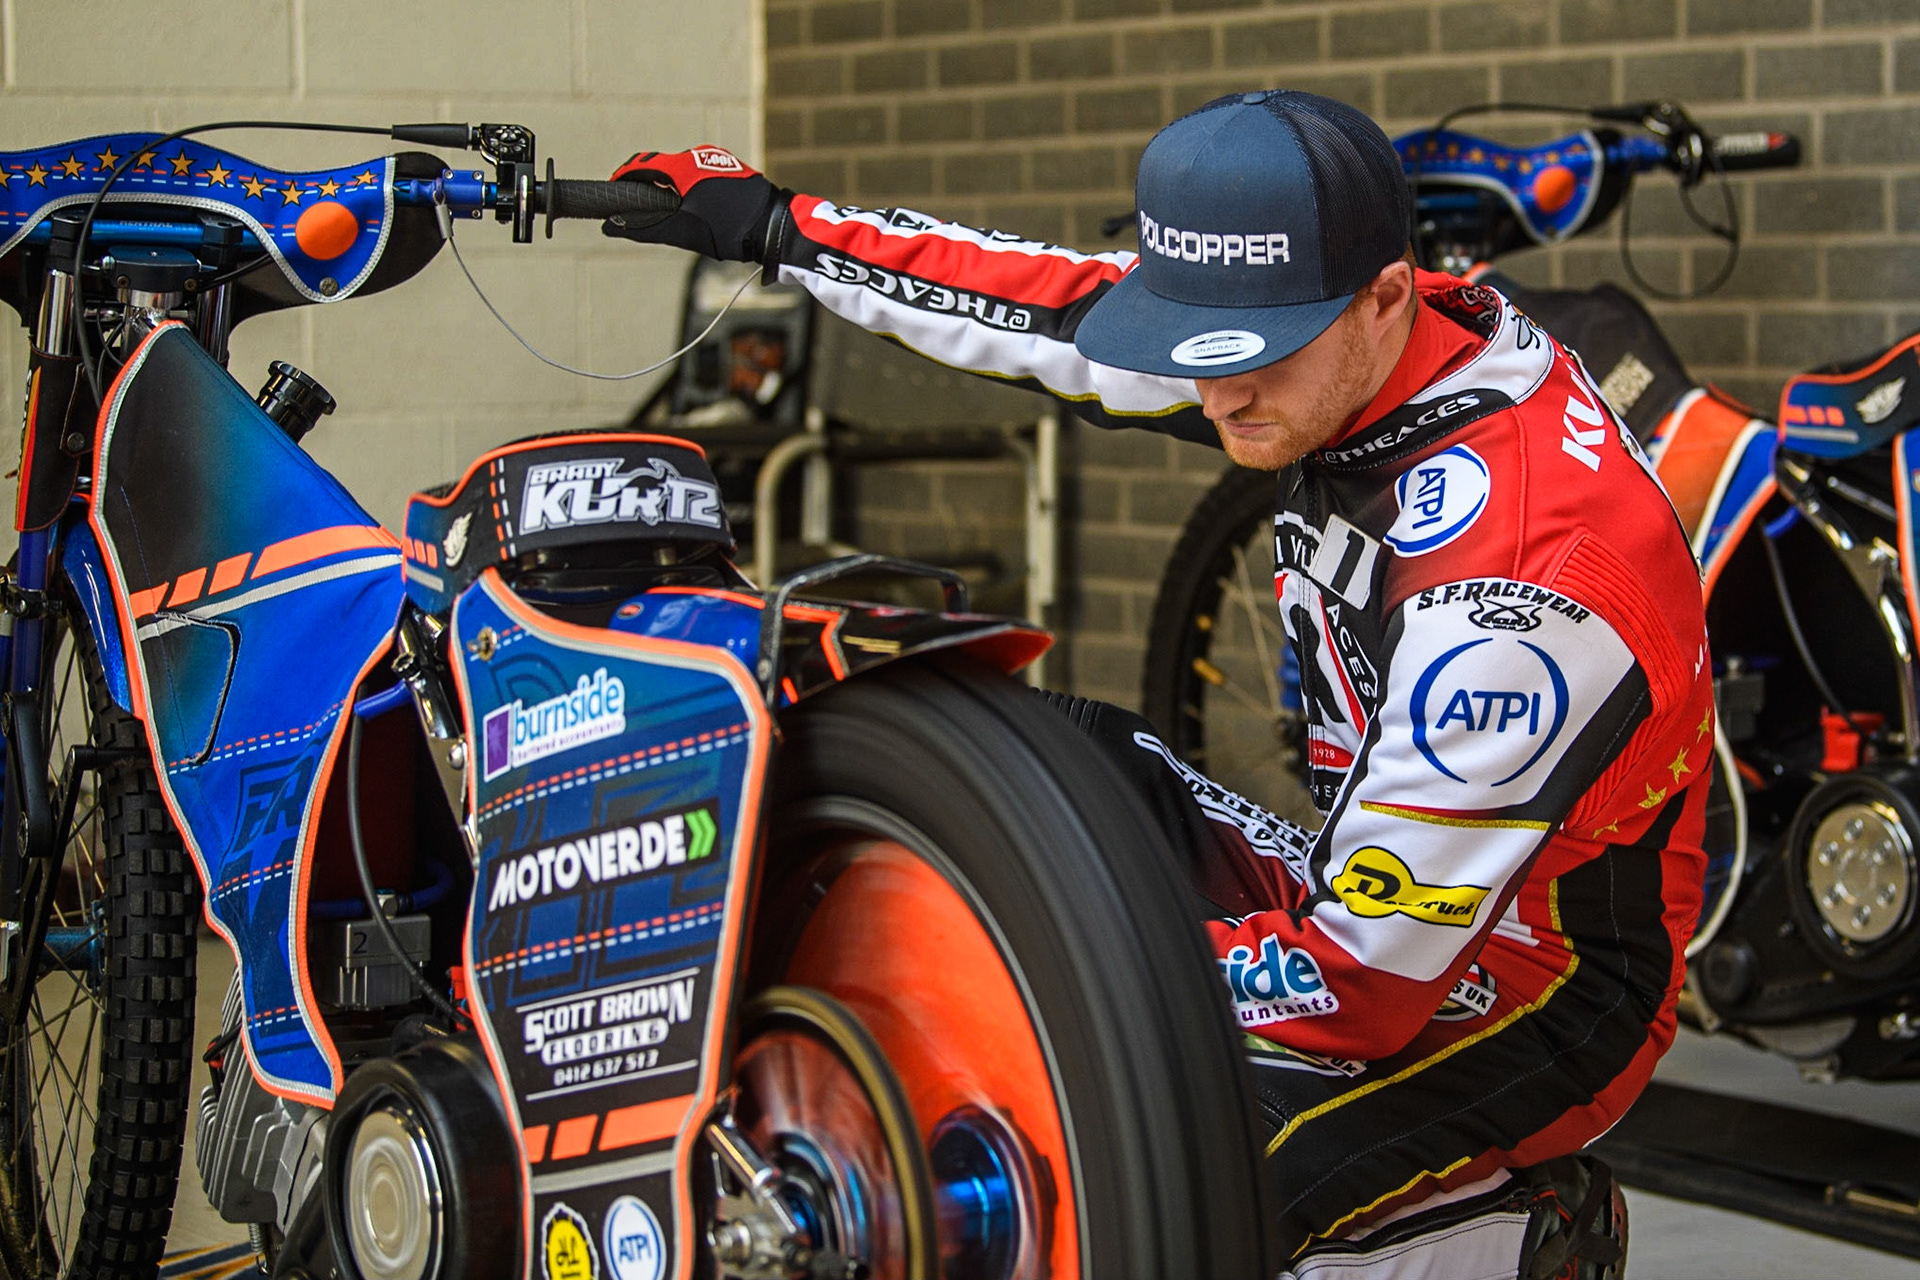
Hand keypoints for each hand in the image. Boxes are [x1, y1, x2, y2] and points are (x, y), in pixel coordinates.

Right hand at [603, 145, 787, 263]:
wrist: (775, 225)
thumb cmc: (731, 229)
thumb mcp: (685, 232)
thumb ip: (645, 228)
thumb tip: (611, 226)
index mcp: (683, 166)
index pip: (641, 164)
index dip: (623, 179)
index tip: (613, 193)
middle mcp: (699, 156)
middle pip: (661, 167)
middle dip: (647, 186)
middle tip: (639, 211)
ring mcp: (717, 161)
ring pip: (682, 172)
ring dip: (670, 190)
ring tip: (672, 216)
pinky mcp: (731, 169)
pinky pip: (701, 176)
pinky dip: (690, 190)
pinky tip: (698, 210)